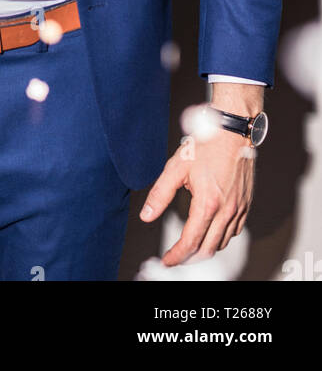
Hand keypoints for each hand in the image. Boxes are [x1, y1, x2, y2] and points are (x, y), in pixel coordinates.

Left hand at [140, 123, 255, 265]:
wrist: (232, 133)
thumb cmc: (206, 145)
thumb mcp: (176, 167)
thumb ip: (160, 194)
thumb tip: (146, 215)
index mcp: (208, 203)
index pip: (190, 242)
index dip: (176, 255)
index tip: (167, 260)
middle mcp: (226, 210)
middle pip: (208, 249)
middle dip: (189, 258)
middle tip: (175, 257)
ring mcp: (239, 209)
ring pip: (222, 243)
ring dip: (205, 250)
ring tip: (190, 247)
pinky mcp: (246, 205)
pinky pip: (234, 232)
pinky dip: (220, 238)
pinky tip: (210, 232)